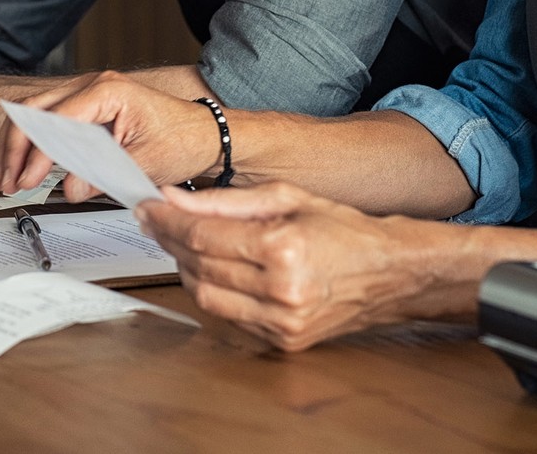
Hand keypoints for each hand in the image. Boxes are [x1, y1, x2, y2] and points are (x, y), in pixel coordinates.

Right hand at [0, 71, 221, 200]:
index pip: (57, 119)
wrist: (204, 134)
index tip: (27, 180)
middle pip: (35, 110)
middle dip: (15, 147)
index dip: (37, 152)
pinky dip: (28, 142)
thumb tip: (69, 187)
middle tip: (8, 181)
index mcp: (108, 91)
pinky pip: (47, 120)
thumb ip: (104, 174)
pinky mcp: (86, 109)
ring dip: (16, 145)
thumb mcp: (145, 162)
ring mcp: (88, 95)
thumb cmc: (183, 140)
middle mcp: (93, 86)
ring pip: (34, 113)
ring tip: (4, 176)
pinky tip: (13, 163)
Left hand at [136, 182, 423, 350]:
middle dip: (170, 241)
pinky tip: (209, 268)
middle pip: (199, 266)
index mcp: (283, 247)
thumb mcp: (285, 196)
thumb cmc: (341, 228)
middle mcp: (282, 290)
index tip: (147, 206)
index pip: (203, 235)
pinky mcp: (283, 341)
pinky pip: (229, 317)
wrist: (388, 273)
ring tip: (180, 241)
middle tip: (155, 219)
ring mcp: (282, 322)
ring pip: (207, 297)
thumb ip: (225, 199)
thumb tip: (175, 198)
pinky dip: (212, 291)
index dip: (167, 220)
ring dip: (185, 268)